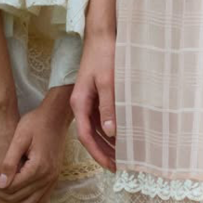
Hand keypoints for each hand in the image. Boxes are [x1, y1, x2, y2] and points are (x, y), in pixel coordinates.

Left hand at [0, 93, 71, 202]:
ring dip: (11, 202)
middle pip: (18, 198)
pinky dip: (24, 202)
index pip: (11, 187)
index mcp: (38, 167)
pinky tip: (14, 194)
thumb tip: (0, 184)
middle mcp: (48, 177)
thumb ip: (9, 162)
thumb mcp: (19, 138)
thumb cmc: (36, 123)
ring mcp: (53, 179)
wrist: (56, 116)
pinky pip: (39, 200)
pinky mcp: (54, 178)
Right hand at [70, 26, 116, 171]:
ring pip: (96, 129)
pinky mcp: (95, 95)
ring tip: (122, 156)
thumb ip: (108, 107)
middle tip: (119, 167)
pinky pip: (101, 118)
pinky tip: (122, 136)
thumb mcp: (108, 82)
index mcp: (79, 103)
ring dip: (107, 143)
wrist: (102, 36)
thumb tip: (110, 133)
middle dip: (103, 152)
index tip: (111, 166)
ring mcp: (88, 100)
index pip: (85, 136)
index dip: (97, 153)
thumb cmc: (104, 56)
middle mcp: (81, 105)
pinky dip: (110, 130)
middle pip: (90, 136)